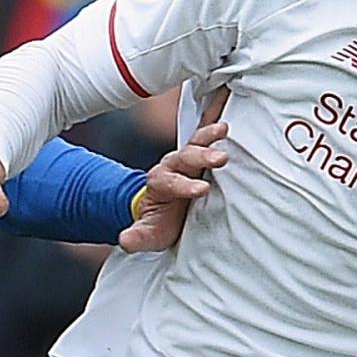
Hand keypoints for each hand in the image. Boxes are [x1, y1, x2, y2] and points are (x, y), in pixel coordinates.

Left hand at [119, 87, 231, 251]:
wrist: (162, 209)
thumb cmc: (159, 221)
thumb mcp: (148, 234)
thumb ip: (138, 236)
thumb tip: (126, 240)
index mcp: (160, 182)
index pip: (171, 181)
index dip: (184, 185)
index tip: (201, 190)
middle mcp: (173, 165)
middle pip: (186, 156)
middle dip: (202, 156)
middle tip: (220, 159)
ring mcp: (188, 158)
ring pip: (197, 142)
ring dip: (210, 136)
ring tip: (224, 130)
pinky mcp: (202, 155)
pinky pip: (209, 136)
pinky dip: (217, 124)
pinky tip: (230, 116)